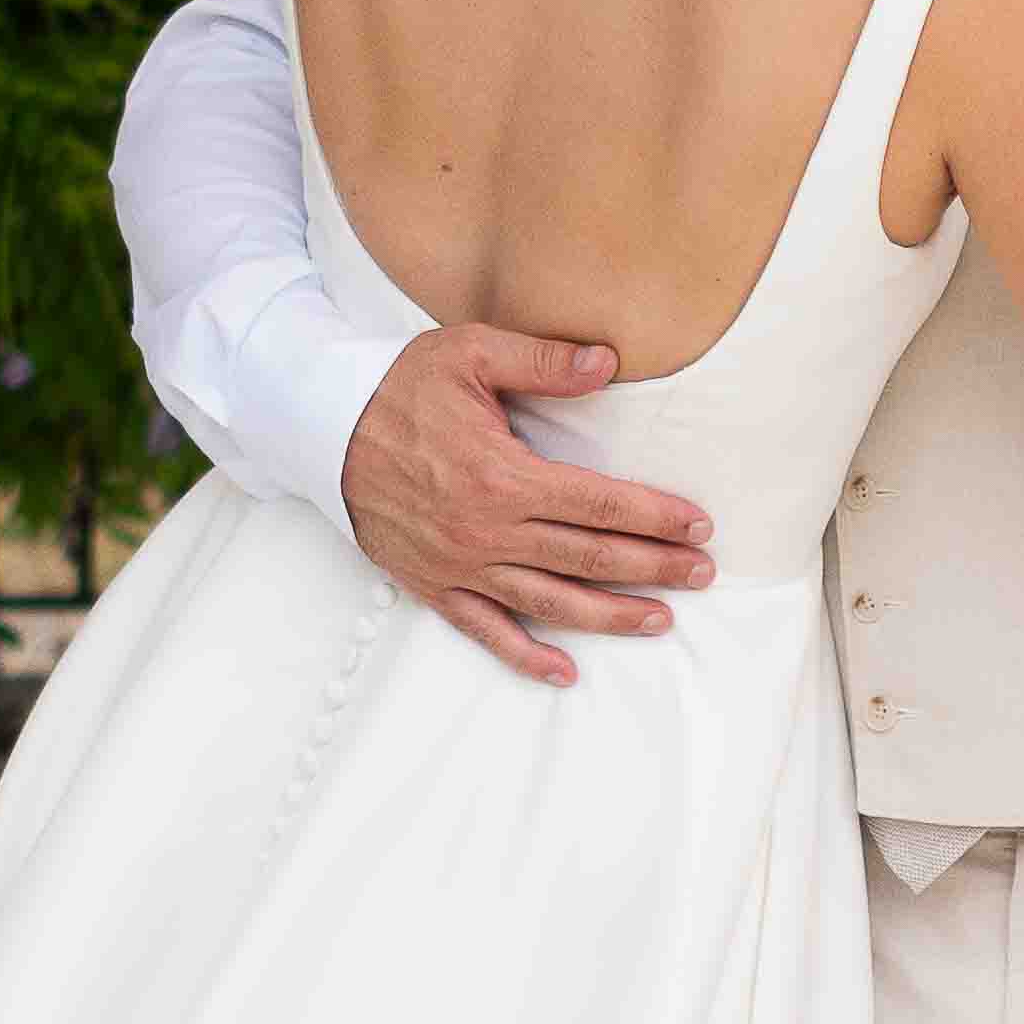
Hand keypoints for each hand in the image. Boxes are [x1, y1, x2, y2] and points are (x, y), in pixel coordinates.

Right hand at [341, 330, 713, 685]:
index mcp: (503, 476)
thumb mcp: (470, 352)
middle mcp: (487, 530)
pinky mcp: (433, 584)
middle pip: (589, 558)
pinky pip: (485, 629)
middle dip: (653, 567)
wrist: (320, 428)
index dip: (656, 517)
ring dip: (610, 616)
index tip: (698, 524)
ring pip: (550, 602)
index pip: (600, 504)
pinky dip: (526, 656)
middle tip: (702, 572)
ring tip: (660, 620)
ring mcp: (461, 565)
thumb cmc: (400, 386)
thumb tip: (608, 362)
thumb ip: (543, 360)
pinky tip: (565, 671)